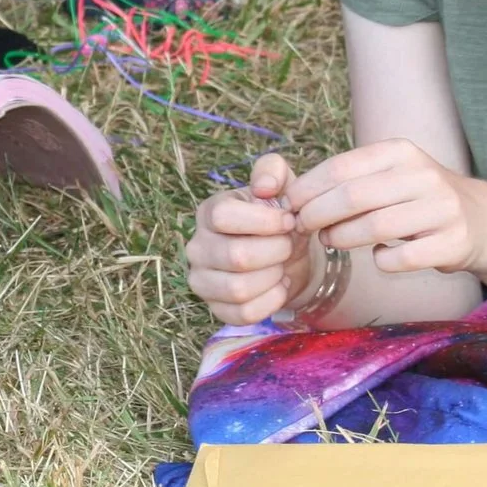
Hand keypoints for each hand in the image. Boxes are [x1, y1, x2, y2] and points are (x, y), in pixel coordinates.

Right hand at [186, 151, 309, 325]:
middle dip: (276, 252)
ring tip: (282, 266)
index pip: (223, 216)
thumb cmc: (281, 219)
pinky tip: (278, 287)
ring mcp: (202, 280)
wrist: (289, 257)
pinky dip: (271, 302)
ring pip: (238, 289)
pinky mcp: (216, 308)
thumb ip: (273, 171)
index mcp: (209, 212)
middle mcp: (197, 247)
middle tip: (288, 246)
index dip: (264, 221)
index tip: (288, 220)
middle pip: (236, 256)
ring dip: (273, 278)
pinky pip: (243, 314)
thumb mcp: (283, 186)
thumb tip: (264, 187)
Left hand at [285, 138, 486, 275]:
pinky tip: (378, 255)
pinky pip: (400, 258)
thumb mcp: (388, 175)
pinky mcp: (452, 242)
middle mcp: (423, 175)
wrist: (480, 220)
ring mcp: (441, 209)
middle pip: (353, 197)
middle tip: (303, 227)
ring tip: (330, 240)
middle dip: (317, 215)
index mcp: (400, 152)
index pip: (341, 167)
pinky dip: (380, 261)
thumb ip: (348, 180)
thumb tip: (293, 197)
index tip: (290, 205)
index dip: (308, 189)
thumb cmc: (416, 198)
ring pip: (374, 228)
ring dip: (342, 238)